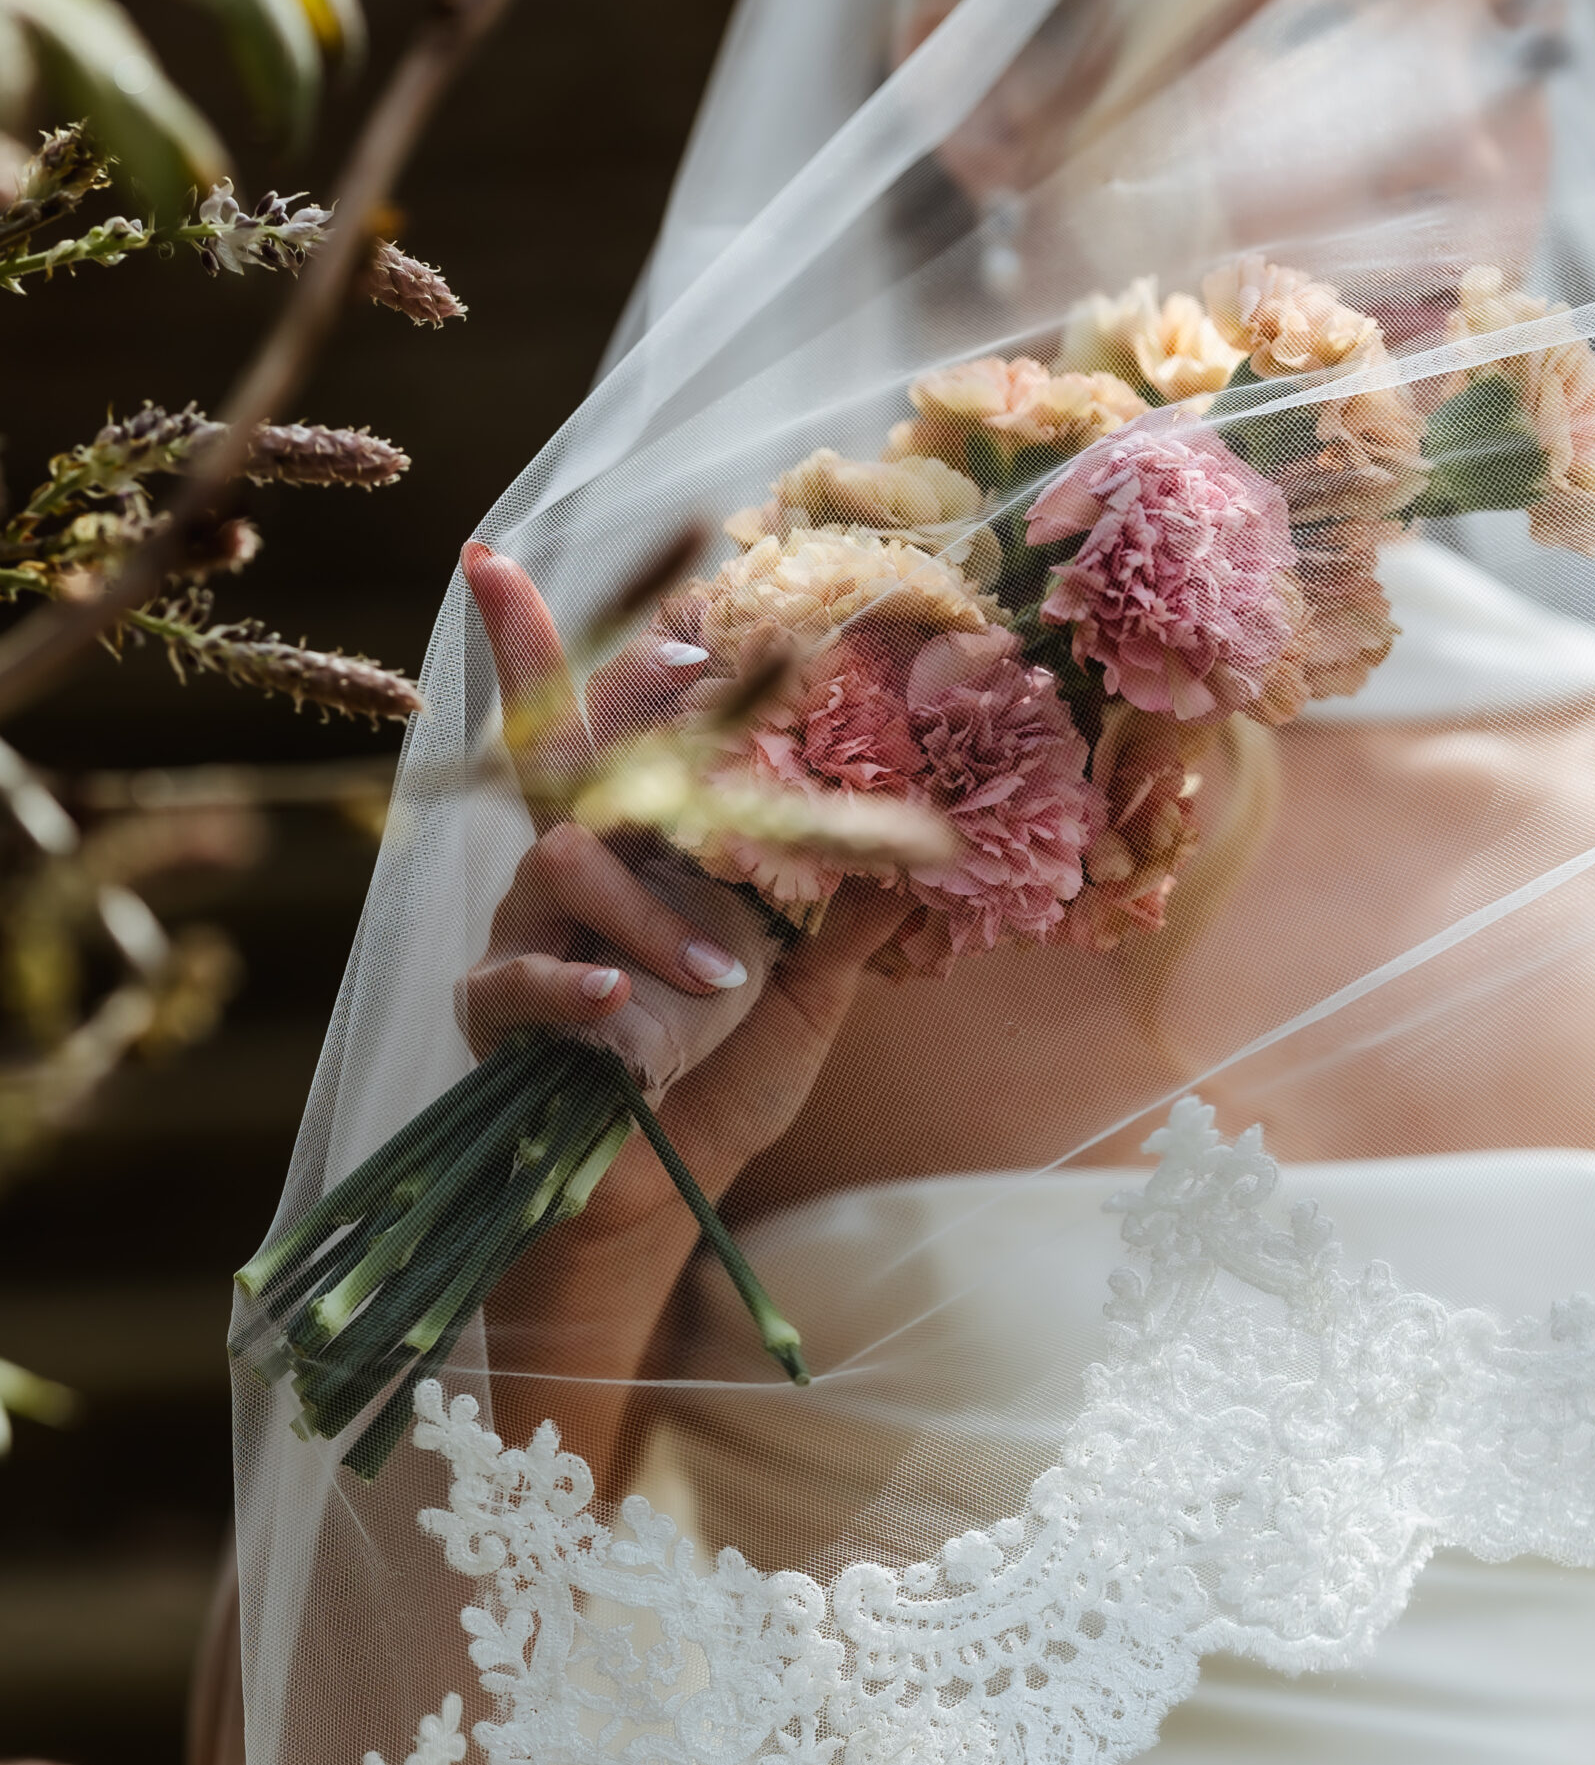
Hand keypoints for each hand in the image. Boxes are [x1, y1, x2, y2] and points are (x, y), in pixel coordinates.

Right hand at [462, 543, 899, 1232]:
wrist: (655, 1190)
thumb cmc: (717, 1084)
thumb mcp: (804, 998)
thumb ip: (848, 924)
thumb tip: (930, 856)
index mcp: (649, 852)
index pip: (633, 732)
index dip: (644, 652)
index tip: (684, 574)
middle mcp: (579, 869)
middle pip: (562, 738)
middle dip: (579, 662)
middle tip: (680, 646)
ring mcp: (528, 929)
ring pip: (565, 857)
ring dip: (651, 913)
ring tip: (723, 979)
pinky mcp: (493, 1006)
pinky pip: (514, 972)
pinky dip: (568, 981)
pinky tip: (612, 1002)